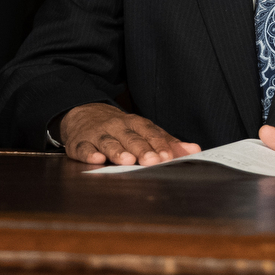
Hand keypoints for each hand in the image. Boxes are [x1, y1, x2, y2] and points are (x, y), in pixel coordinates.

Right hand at [57, 103, 201, 165]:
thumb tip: (195, 149)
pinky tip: (96, 159)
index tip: (168, 157)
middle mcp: (118, 127)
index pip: (150, 133)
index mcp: (136, 124)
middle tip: (152, 161)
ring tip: (127, 160)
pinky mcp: (79, 142)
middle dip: (142, 150)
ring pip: (108, 142)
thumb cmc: (120, 128)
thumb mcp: (143, 130)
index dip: (160, 145)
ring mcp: (98, 134)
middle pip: (131, 138)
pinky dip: (89, 153)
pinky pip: (83, 148)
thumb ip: (167, 141)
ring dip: (117, 151)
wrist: (83, 113)